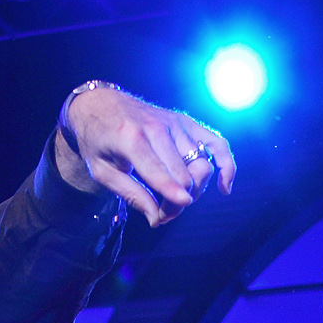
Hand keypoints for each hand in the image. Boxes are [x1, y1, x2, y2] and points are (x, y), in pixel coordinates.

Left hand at [54, 85, 234, 226]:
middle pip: (183, 173)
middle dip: (177, 202)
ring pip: (201, 165)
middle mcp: (158, 127)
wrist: (100, 104)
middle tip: (161, 215)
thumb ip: (130, 194)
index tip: (182, 204)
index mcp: (130, 137)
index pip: (157, 168)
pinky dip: (226, 164)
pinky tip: (224, 187)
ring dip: (194, 191)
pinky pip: (217, 143)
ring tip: (177, 202)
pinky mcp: (186, 122)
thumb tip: (157, 218)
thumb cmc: (97, 140)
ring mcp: (175, 123)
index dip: (171, 189)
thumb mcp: (101, 171)